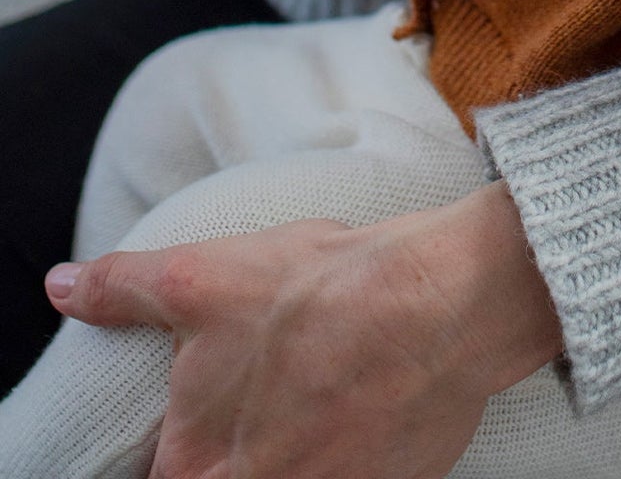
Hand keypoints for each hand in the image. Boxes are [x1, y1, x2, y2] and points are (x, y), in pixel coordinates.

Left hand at [45, 182, 562, 478]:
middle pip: (232, 475)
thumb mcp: (204, 278)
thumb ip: (125, 290)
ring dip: (304, 446)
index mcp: (201, 464)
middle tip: (275, 402)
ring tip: (322, 398)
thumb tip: (63, 287)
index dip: (180, 452)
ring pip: (296, 473)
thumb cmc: (321, 292)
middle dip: (249, 448)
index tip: (206, 422)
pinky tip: (370, 401)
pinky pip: (358, 471)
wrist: (441, 304)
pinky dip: (357, 446)